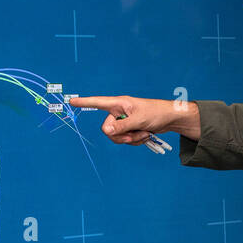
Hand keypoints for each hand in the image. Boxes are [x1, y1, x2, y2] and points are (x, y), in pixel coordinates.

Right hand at [65, 95, 200, 144]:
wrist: (170, 119)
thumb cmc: (156, 113)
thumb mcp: (138, 120)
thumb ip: (121, 126)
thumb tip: (106, 131)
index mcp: (119, 103)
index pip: (98, 102)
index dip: (85, 102)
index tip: (72, 101)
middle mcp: (119, 112)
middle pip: (107, 129)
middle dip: (121, 135)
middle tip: (135, 134)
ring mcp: (125, 121)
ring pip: (117, 137)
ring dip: (130, 139)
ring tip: (143, 134)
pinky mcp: (131, 129)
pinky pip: (126, 140)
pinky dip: (135, 141)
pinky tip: (145, 136)